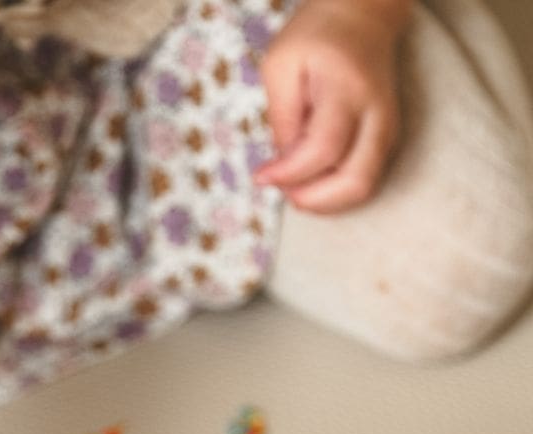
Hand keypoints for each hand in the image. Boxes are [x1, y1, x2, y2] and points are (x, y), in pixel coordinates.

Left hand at [253, 0, 411, 212]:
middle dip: (314, 199)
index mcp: (347, 89)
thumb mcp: (280, 65)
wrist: (363, 15)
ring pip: (364, 187)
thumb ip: (282, 117)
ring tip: (294, 186)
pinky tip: (312, 180)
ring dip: (325, 200)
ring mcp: (387, 128)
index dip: (290, 174)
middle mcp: (377, 114)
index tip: (261, 177)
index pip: (323, 149)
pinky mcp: (387, 138)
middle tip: (282, 189)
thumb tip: (284, 165)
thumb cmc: (314, 37)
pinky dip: (336, 192)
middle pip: (356, 181)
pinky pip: (365, 180)